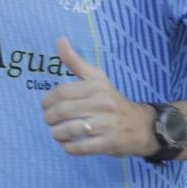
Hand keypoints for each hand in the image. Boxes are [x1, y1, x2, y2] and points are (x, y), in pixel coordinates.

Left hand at [41, 38, 150, 156]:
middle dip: (50, 118)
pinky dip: (69, 147)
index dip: (48, 100)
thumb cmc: (113, 100)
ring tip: (56, 133)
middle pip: (63, 111)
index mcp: (97, 87)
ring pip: (70, 130)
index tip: (45, 106)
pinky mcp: (109, 143)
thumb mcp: (97, 78)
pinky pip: (80, 147)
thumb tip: (60, 40)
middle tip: (49, 121)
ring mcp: (106, 125)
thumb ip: (76, 62)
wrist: (142, 126)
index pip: (62, 92)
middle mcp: (102, 104)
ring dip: (57, 134)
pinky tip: (67, 144)